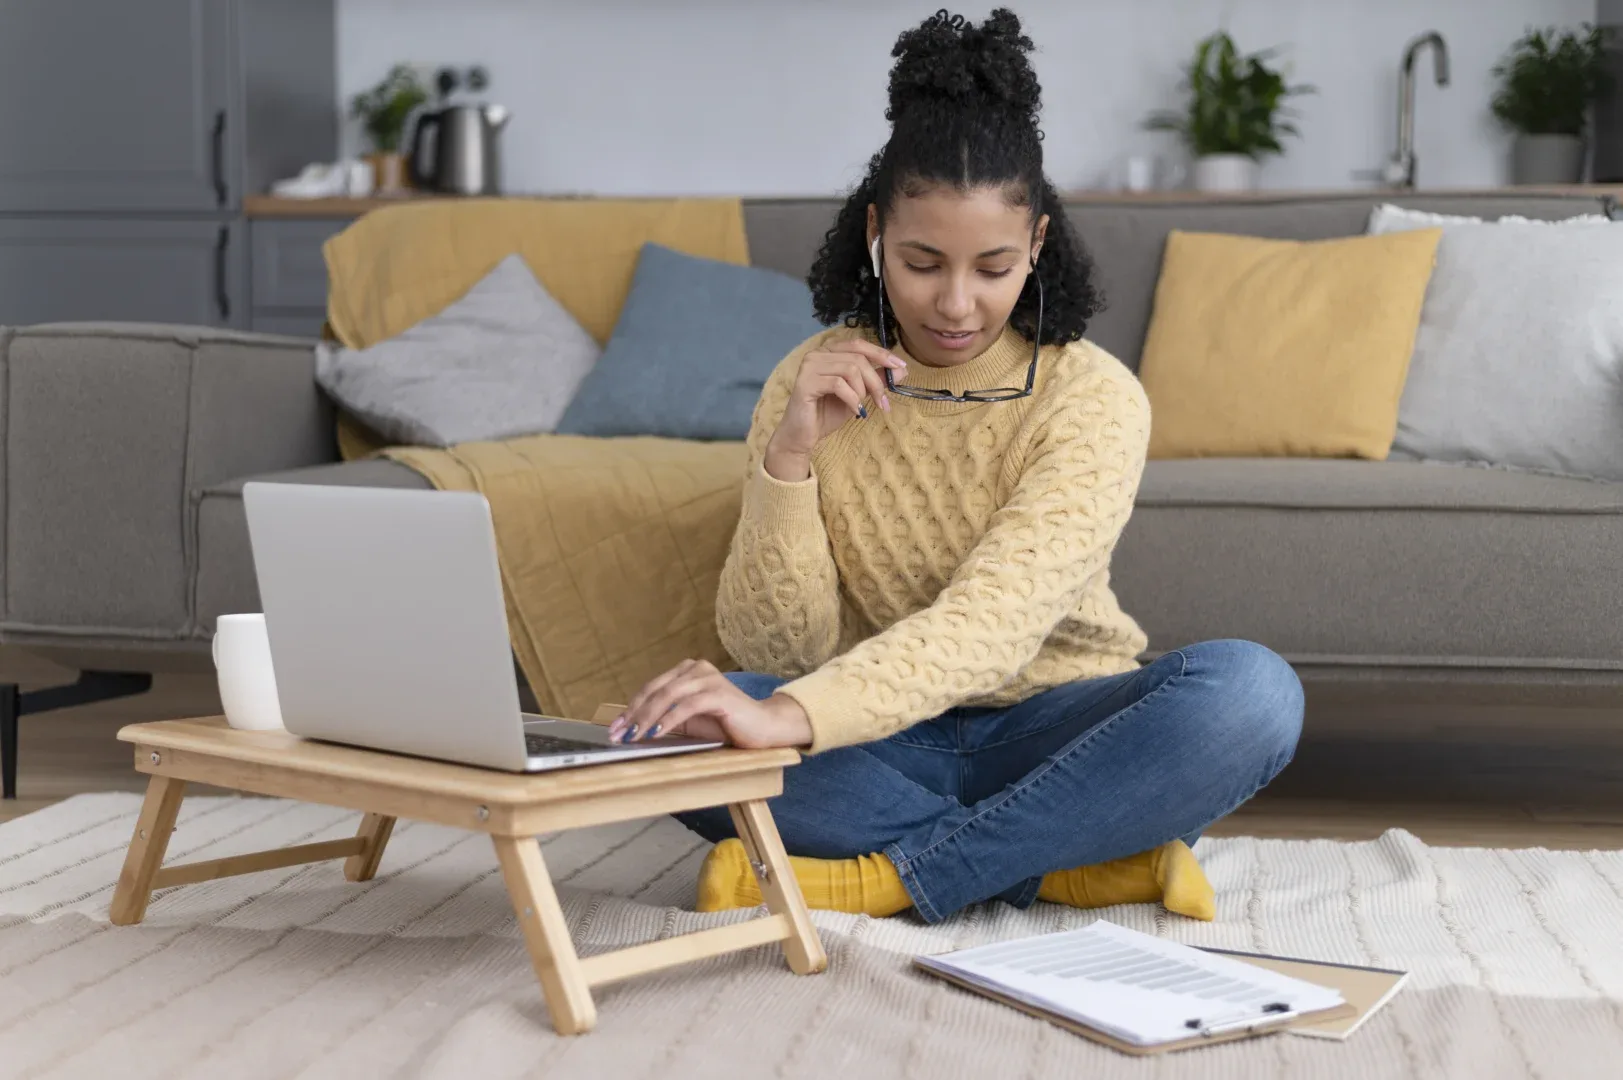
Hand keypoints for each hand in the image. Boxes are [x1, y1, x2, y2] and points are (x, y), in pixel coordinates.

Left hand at [608, 660, 812, 748]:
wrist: (763, 728)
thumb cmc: (726, 724)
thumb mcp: (690, 720)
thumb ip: (666, 717)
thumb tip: (633, 728)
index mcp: (687, 671)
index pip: (652, 688)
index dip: (631, 708)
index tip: (615, 728)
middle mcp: (696, 669)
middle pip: (656, 690)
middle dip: (633, 714)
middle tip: (618, 734)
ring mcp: (708, 678)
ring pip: (667, 696)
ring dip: (646, 718)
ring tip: (634, 736)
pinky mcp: (718, 693)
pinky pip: (687, 706)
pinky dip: (668, 720)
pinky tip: (656, 732)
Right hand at [764, 340, 905, 480]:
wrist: (802, 436)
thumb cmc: (827, 413)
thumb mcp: (858, 394)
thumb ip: (875, 380)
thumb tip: (901, 370)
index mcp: (829, 352)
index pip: (858, 344)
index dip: (881, 354)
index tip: (900, 368)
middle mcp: (817, 354)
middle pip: (857, 357)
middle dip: (876, 381)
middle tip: (883, 402)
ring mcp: (809, 366)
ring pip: (850, 369)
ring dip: (863, 391)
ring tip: (863, 408)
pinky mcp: (805, 382)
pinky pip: (838, 384)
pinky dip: (852, 399)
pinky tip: (855, 411)